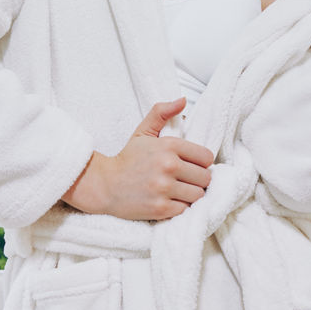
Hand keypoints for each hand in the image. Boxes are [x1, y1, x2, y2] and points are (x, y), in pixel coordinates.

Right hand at [61, 98, 214, 220]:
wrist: (104, 185)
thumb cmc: (127, 158)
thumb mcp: (143, 131)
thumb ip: (162, 113)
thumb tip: (183, 100)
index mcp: (169, 146)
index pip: (206, 157)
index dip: (200, 162)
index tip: (190, 165)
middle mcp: (169, 166)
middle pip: (205, 178)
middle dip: (197, 179)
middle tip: (184, 180)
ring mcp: (164, 189)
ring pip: (198, 195)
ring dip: (190, 195)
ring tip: (178, 191)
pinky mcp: (161, 209)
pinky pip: (186, 209)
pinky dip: (180, 207)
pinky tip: (170, 201)